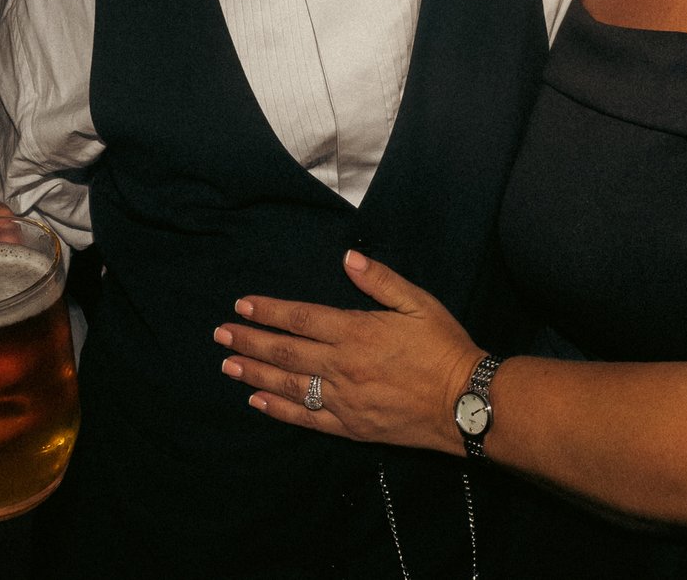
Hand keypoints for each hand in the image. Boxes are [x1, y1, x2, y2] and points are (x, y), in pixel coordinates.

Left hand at [216, 252, 481, 453]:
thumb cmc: (444, 347)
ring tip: (227, 365)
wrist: (466, 402)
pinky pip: (306, 418)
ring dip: (254, 374)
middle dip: (248, 341)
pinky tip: (258, 402)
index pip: (299, 318)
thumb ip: (380, 280)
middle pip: (284, 352)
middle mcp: (342, 366)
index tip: (241, 305)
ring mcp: (343, 399)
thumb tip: (347, 258)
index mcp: (356, 331)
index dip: (267, 311)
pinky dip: (279, 410)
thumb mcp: (418, 302)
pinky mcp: (351, 427)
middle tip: (220, 335)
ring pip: (288, 385)